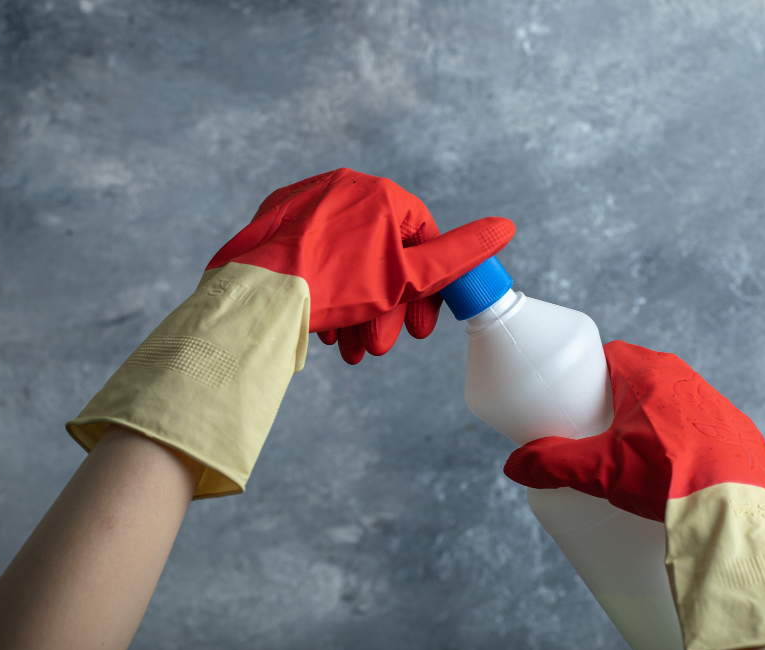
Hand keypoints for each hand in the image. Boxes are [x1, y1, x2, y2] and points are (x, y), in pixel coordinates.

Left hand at [206, 167, 515, 363]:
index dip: (426, 292)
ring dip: (357, 310)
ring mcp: (308, 200)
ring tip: (350, 347)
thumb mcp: (409, 278)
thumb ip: (459, 254)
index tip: (418, 329)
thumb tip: (505, 227)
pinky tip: (324, 326)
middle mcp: (347, 187)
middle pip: (383, 257)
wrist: (259, 296)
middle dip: (386, 310)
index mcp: (383, 195)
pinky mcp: (277, 218)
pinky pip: (316, 254)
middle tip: (380, 346)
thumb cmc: (335, 286)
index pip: (424, 243)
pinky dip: (326, 289)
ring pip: (348, 261)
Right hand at [503, 340, 764, 521]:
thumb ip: (552, 463)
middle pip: (642, 380)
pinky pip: (705, 430)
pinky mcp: (741, 435)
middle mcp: (687, 380)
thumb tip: (516, 465)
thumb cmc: (664, 477)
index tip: (578, 398)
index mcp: (650, 374)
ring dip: (655, 421)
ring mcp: (718, 406)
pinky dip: (688, 444)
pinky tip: (676, 471)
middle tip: (600, 432)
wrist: (729, 509)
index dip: (591, 375)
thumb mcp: (598, 470)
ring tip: (636, 455)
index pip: (612, 356)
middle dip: (620, 401)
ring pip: (675, 404)